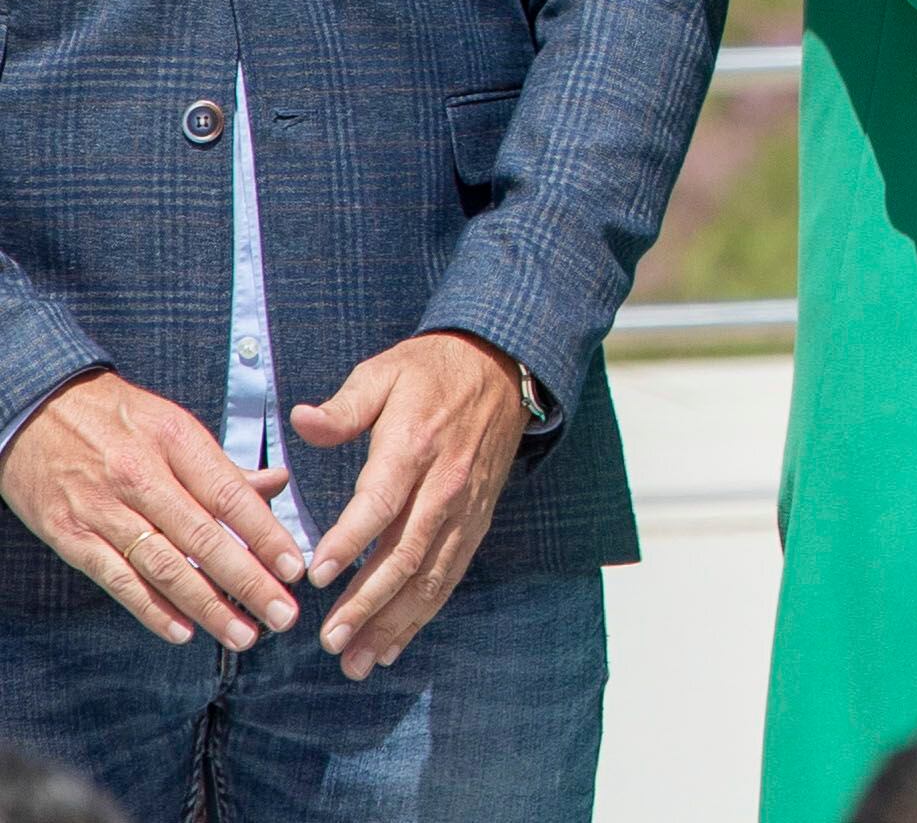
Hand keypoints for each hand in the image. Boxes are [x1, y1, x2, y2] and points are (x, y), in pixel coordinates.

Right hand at [0, 369, 305, 648]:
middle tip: (283, 615)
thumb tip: (278, 484)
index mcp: (176, 441)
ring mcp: (103, 509)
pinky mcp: (70, 535)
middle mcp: (141, 476)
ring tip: (242, 634)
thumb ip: (222, 465)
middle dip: (247, 582)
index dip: (266, 535)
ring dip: (206, 605)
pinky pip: (117, 579)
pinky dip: (151, 609)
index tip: (295, 568)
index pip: (230, 495)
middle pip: (203, 538)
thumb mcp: (173, 425)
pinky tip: (183, 631)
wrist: (35, 411)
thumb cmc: (118, 419)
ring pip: (163, 566)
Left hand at [290, 330, 527, 674]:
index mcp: (414, 446)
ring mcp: (464, 508)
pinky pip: (450, 574)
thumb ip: (343, 407)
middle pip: (407, 552)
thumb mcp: (383, 373)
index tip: (316, 576)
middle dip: (369, 602)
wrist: (503, 369)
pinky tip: (394, 645)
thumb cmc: (429, 373)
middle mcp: (443, 485)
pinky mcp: (476, 520)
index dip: (349, 539)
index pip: (380, 501)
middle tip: (331, 640)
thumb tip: (300, 420)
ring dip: (395, 622)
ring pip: (431, 575)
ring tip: (358, 661)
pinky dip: (423, 613)